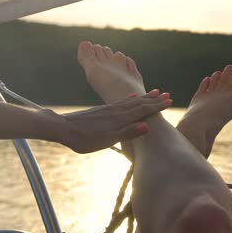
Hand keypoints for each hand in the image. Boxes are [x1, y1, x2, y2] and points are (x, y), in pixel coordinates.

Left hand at [43, 90, 171, 152]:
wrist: (62, 128)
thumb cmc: (84, 139)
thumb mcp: (106, 140)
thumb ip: (127, 133)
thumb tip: (147, 127)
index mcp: (120, 119)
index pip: (143, 111)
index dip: (157, 106)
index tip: (170, 101)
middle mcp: (116, 111)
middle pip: (140, 103)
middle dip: (154, 100)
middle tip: (168, 94)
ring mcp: (109, 109)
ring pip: (132, 101)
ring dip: (145, 97)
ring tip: (155, 92)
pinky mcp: (102, 110)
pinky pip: (121, 101)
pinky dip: (130, 98)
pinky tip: (132, 96)